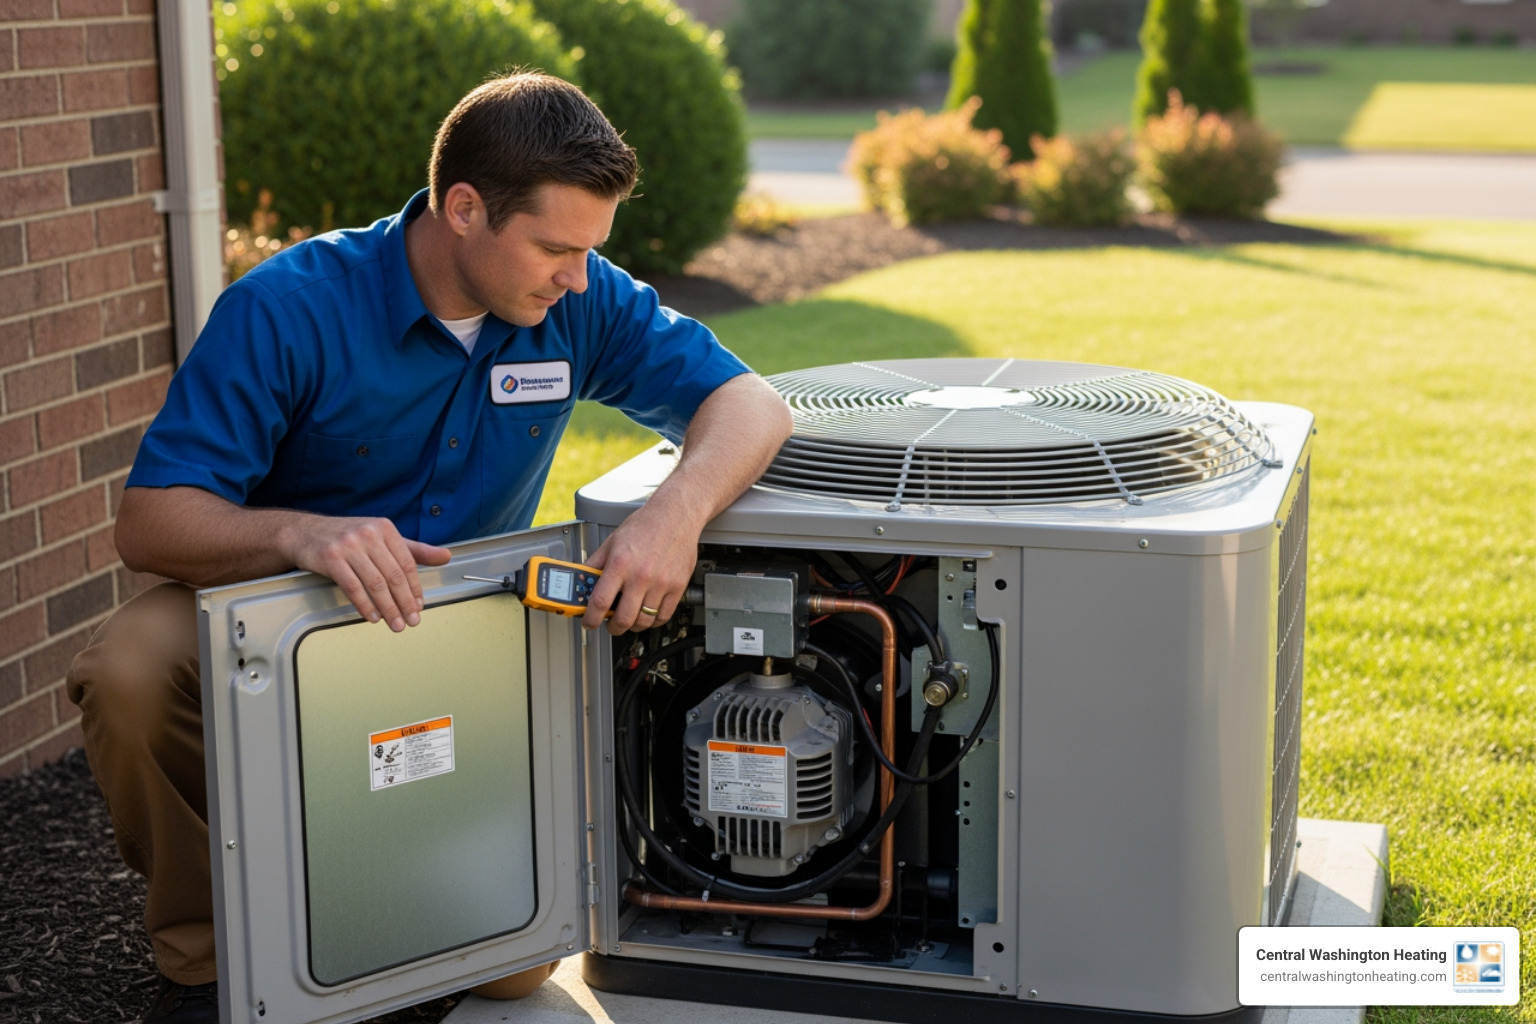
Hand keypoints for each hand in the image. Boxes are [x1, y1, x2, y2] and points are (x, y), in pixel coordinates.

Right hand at [284, 516, 451, 631]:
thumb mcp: (381, 537)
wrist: (303, 532)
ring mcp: (349, 546)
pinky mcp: (331, 558)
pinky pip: (353, 587)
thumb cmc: (347, 537)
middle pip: (394, 575)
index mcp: (385, 529)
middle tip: (411, 621)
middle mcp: (368, 534)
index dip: (415, 588)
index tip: (419, 606)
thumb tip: (446, 556)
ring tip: (394, 624)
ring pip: (375, 583)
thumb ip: (414, 549)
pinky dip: (365, 605)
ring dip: (387, 608)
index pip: (407, 563)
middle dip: (405, 602)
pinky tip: (372, 617)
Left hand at [582, 501, 699, 634]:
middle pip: (623, 618)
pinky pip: (664, 616)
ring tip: (630, 619)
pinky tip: (648, 614)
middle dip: (613, 627)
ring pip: (644, 621)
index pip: (600, 601)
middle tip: (611, 625)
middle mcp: (640, 576)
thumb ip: (596, 563)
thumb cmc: (645, 526)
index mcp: (620, 564)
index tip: (589, 622)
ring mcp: (661, 583)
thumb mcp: (613, 541)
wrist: (676, 515)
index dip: (591, 618)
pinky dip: (653, 621)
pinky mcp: (677, 586)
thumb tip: (583, 580)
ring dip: (633, 626)